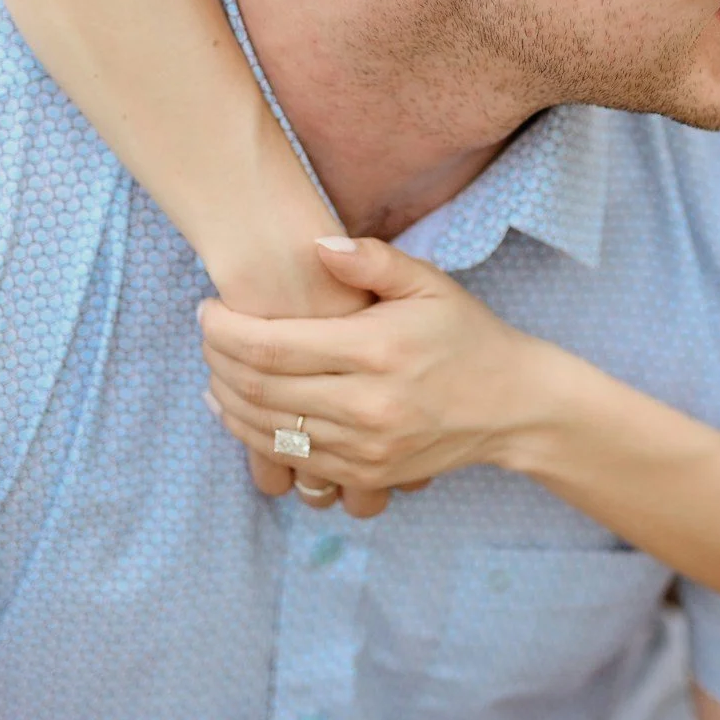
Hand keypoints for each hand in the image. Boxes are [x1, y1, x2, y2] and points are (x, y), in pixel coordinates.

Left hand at [198, 237, 546, 498]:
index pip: (269, 345)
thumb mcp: (430, 284)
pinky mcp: (366, 474)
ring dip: (226, 399)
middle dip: (215, 361)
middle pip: (257, 389)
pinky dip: (253, 434)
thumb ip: (373, 260)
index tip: (206, 310)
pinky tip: (240, 410)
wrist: (513, 406)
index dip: (222, 330)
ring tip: (215, 369)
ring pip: (265, 429)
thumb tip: (316, 245)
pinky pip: (291, 460)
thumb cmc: (466, 335)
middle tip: (207, 335)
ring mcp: (365, 448)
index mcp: (375, 350)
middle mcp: (367, 405)